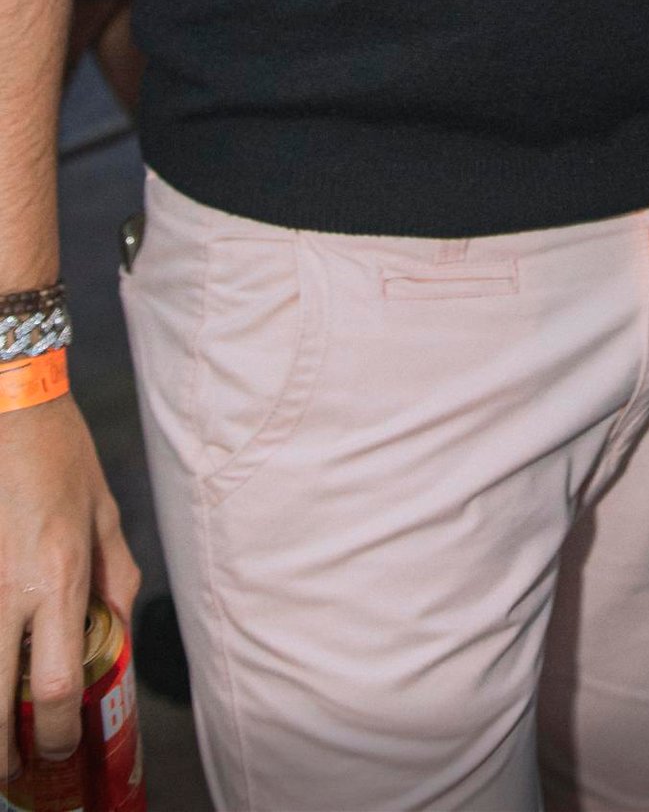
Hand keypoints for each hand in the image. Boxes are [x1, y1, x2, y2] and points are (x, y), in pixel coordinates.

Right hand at [0, 396, 137, 768]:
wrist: (9, 402)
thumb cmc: (59, 453)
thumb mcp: (103, 510)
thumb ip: (114, 573)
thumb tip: (117, 625)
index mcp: (59, 576)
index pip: (59, 685)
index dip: (57, 733)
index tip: (58, 747)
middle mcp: (11, 590)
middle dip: (1, 750)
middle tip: (11, 767)